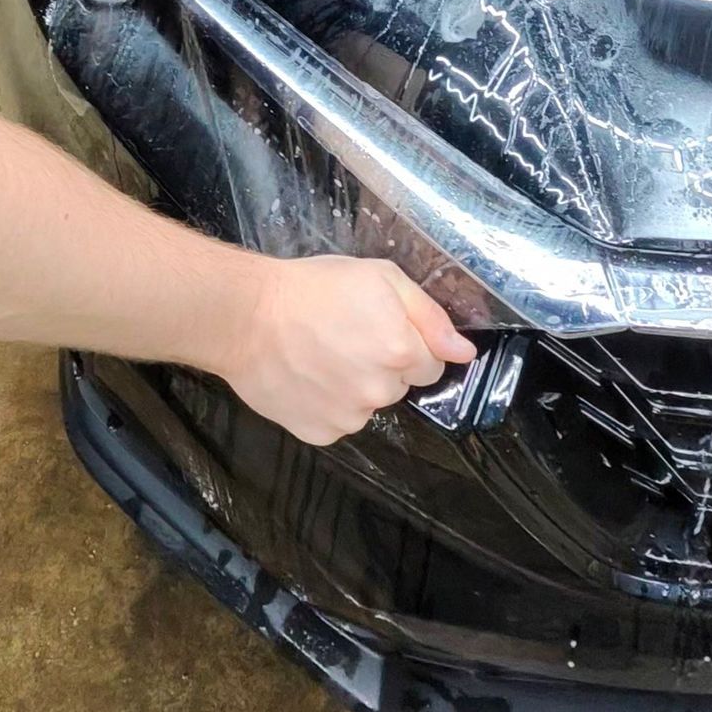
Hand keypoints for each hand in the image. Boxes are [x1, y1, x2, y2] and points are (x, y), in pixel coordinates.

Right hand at [223, 254, 478, 445]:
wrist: (245, 317)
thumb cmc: (313, 288)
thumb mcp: (380, 278)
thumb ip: (429, 316)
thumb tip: (465, 353)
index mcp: (401, 351)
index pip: (431, 363)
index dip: (408, 342)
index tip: (379, 326)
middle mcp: (381, 392)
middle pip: (400, 385)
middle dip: (384, 365)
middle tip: (346, 337)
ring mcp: (349, 418)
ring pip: (369, 405)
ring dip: (355, 387)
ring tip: (320, 356)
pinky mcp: (320, 434)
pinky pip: (338, 422)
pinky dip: (327, 405)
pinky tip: (307, 378)